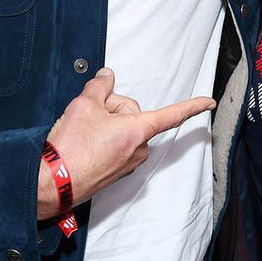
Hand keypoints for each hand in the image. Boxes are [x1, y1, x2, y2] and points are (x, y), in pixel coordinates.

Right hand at [37, 68, 214, 218]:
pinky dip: (101, 140)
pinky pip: (114, 145)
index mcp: (138, 131)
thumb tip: (106, 76)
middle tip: (89, 118)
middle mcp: (138, 149)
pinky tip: (84, 145)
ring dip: (104, 125)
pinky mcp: (116, 173)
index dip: (192, 106)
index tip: (209, 102)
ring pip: (122, 130)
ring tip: (83, 135)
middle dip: (111, 109)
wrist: (51, 183)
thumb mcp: (84, 105)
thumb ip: (99, 86)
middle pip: (131, 114)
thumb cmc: (70, 149)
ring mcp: (128, 163)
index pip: (172, 114)